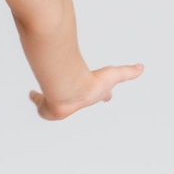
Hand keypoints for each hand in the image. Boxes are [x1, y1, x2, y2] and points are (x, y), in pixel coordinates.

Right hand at [29, 63, 143, 120]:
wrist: (71, 90)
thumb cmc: (90, 84)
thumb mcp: (113, 75)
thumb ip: (127, 72)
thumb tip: (141, 68)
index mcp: (92, 95)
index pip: (103, 95)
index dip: (105, 95)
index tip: (108, 97)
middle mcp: (76, 102)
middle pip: (78, 101)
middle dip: (77, 99)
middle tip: (72, 97)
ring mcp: (61, 105)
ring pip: (55, 103)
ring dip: (49, 101)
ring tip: (41, 96)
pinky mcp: (47, 106)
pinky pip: (40, 102)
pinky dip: (36, 99)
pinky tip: (32, 94)